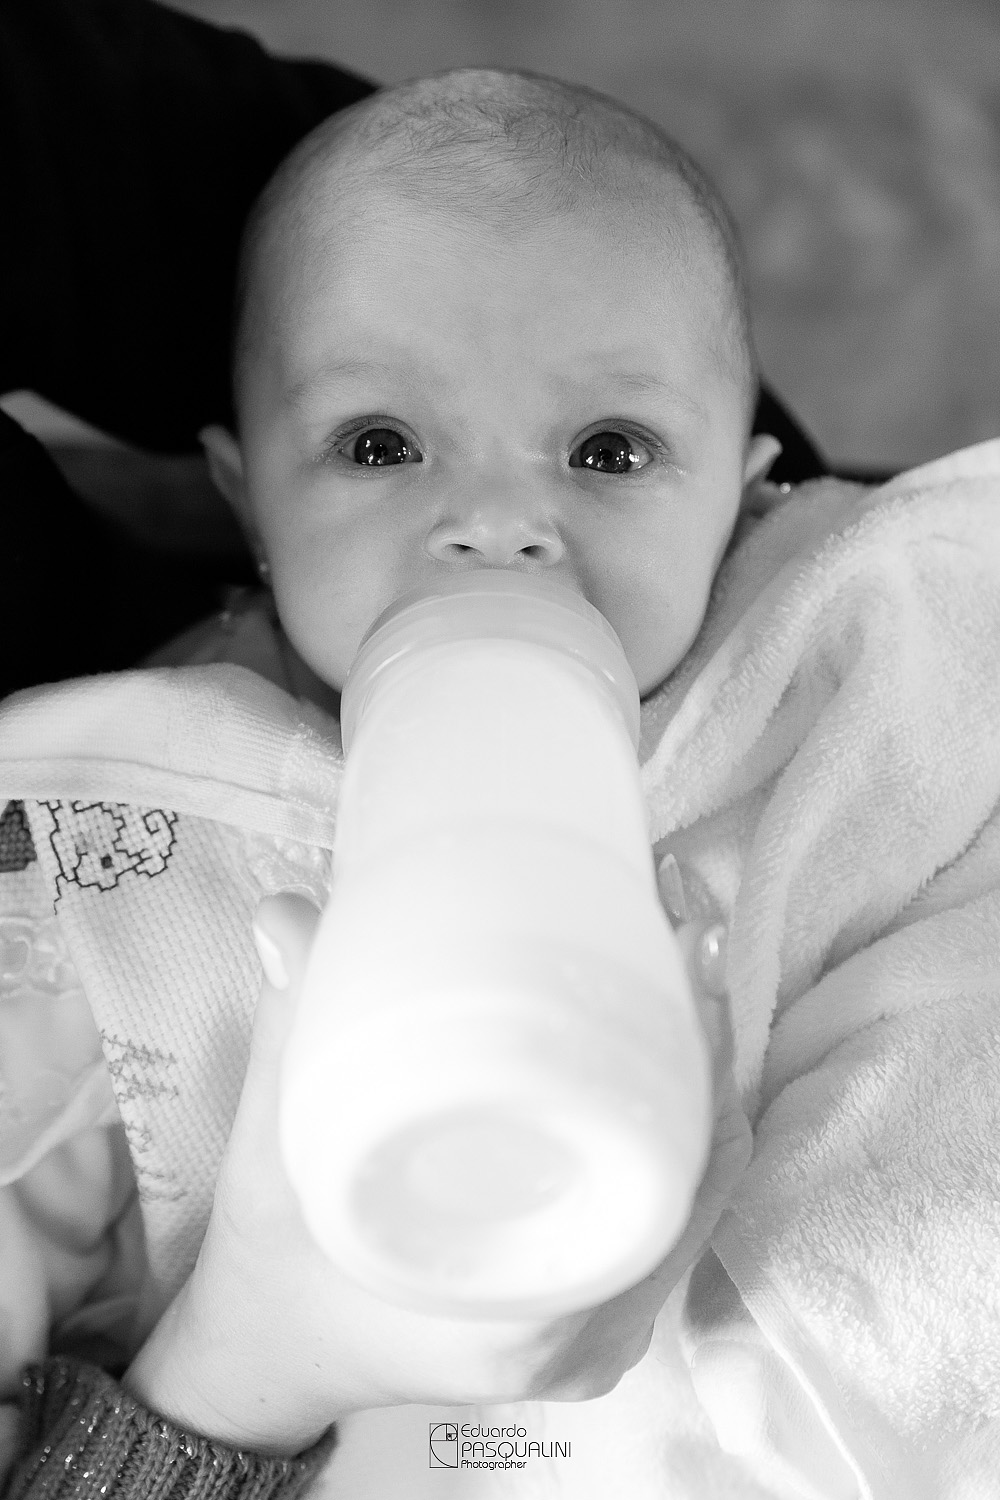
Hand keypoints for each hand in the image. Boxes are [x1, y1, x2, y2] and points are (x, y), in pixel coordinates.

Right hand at [125, 894, 749, 1453]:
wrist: (273, 1356)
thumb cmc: (274, 1273)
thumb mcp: (271, 1159)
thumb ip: (288, 1036)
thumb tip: (287, 912)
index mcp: (526, 1322)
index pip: (671, 1173)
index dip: (697, 1052)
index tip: (685, 945)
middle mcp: (590, 1335)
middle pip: (703, 1163)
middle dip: (708, 1030)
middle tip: (685, 919)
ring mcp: (607, 1329)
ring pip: (698, 1182)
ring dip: (704, 1066)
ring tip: (686, 951)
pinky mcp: (602, 1307)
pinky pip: (674, 1204)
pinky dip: (683, 1117)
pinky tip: (673, 1034)